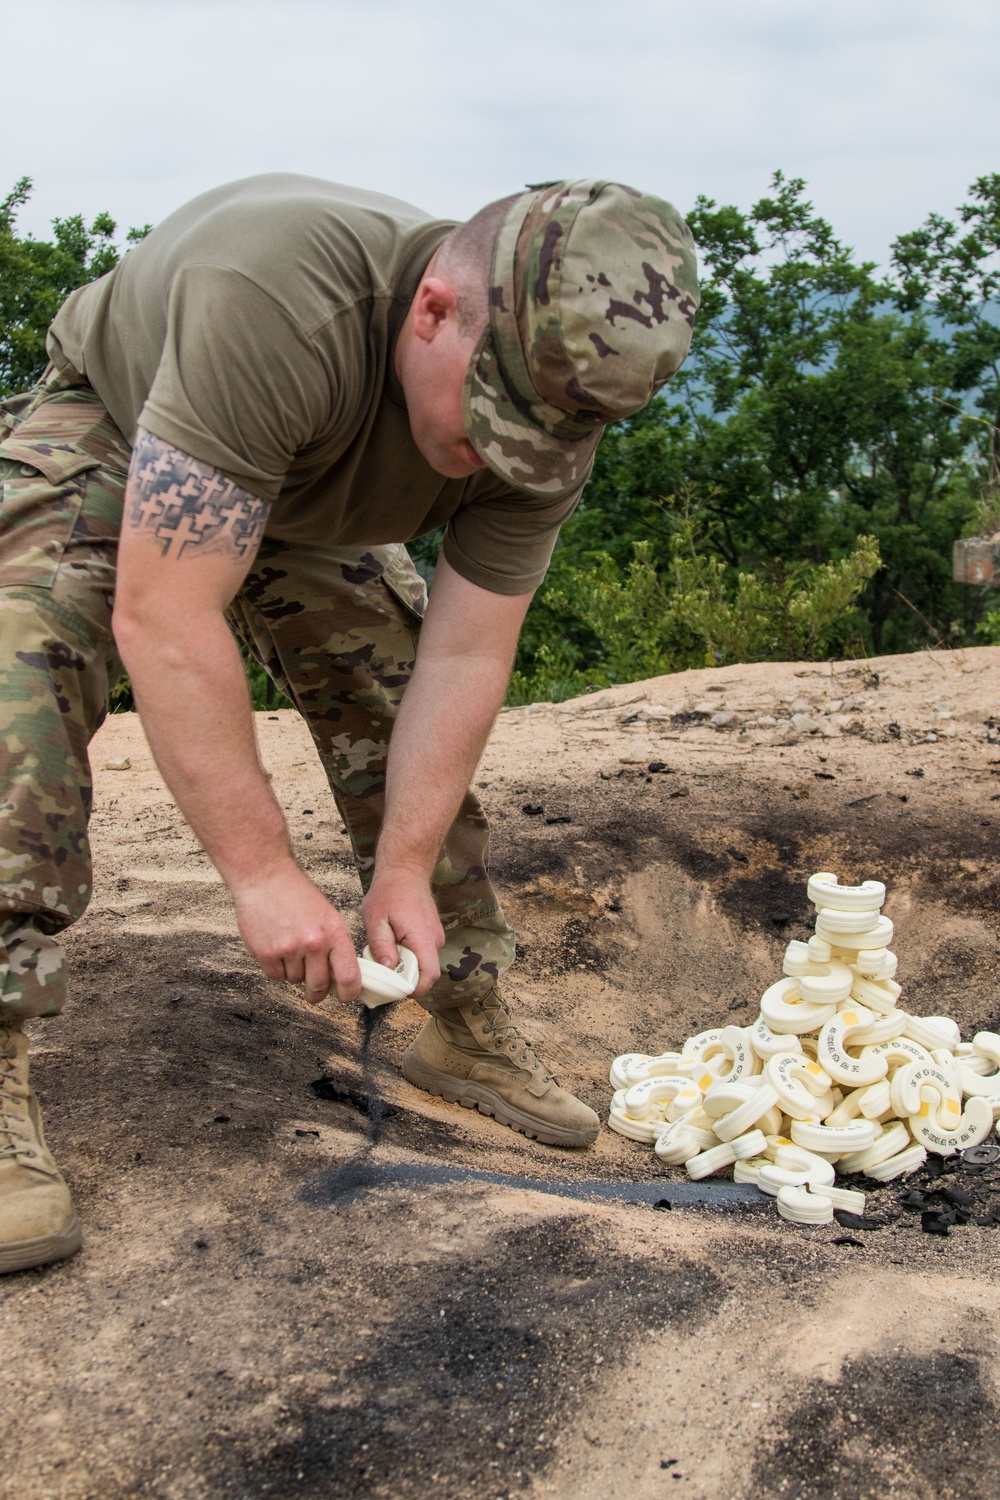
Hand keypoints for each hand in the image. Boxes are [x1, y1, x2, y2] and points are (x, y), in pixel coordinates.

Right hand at [231, 860, 361, 1004]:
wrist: (265, 879)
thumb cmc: (297, 895)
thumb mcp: (328, 916)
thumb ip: (336, 946)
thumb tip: (341, 977)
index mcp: (335, 933)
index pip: (349, 977)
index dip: (349, 993)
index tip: (346, 996)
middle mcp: (314, 943)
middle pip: (320, 987)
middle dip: (318, 992)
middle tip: (315, 990)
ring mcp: (289, 949)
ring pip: (295, 981)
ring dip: (294, 973)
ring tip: (290, 949)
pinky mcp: (266, 953)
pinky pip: (276, 977)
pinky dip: (277, 969)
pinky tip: (277, 949)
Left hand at [361, 868, 444, 996]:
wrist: (405, 871)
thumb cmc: (389, 892)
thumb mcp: (375, 919)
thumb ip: (381, 946)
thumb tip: (389, 969)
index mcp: (422, 937)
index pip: (429, 975)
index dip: (414, 989)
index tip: (394, 990)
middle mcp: (434, 939)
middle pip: (424, 973)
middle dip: (403, 977)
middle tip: (380, 970)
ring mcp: (435, 936)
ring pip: (421, 963)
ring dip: (404, 965)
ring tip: (384, 950)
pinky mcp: (431, 934)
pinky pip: (421, 953)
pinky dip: (406, 955)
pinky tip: (391, 942)